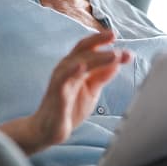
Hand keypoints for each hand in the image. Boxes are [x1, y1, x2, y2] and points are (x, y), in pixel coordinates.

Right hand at [0, 30, 132, 154]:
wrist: (49, 130)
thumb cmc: (69, 107)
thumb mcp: (91, 90)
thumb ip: (102, 76)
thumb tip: (117, 62)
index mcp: (76, 66)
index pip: (89, 48)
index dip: (102, 41)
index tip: (117, 36)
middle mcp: (67, 69)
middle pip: (82, 49)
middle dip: (99, 41)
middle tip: (114, 35)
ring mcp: (60, 80)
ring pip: (76, 62)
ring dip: (96, 57)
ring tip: (114, 54)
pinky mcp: (56, 93)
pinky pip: (62, 79)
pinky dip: (72, 71)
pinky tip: (82, 66)